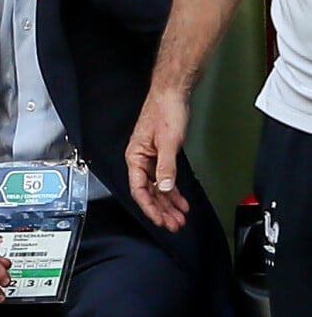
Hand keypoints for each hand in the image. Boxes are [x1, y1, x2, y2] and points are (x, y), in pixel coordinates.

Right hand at [125, 89, 189, 231]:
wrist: (173, 93)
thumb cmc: (165, 110)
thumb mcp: (168, 141)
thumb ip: (166, 167)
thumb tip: (164, 188)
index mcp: (135, 155)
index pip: (139, 189)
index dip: (150, 207)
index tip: (161, 220)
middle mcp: (140, 158)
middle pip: (148, 191)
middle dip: (162, 209)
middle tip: (174, 224)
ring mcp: (151, 156)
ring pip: (157, 186)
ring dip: (168, 203)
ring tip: (179, 217)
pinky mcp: (161, 154)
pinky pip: (164, 178)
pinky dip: (173, 190)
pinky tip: (180, 199)